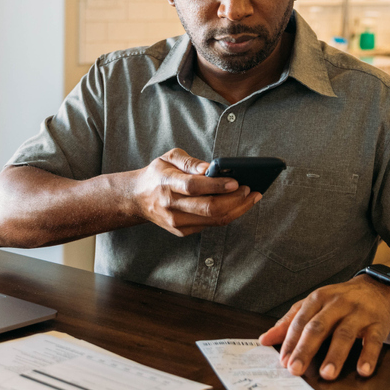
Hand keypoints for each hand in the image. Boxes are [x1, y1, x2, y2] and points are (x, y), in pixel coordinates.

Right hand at [131, 149, 260, 236]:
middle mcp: (170, 205)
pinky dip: (227, 214)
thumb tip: (211, 168)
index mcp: (166, 183)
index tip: (236, 182)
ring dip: (237, 209)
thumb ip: (190, 162)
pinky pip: (210, 225)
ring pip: (214, 220)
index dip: (217, 185)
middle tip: (250, 189)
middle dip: (235, 200)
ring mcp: (176, 222)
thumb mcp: (169, 158)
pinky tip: (237, 205)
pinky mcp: (182, 231)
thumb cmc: (158, 175)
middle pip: (209, 208)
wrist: (138, 198)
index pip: (194, 187)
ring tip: (251, 198)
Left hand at [257, 274, 389, 380]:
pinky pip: (374, 341)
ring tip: (327, 374)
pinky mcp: (378, 323)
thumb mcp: (312, 305)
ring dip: (335, 355)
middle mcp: (337, 304)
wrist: (374, 288)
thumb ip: (289, 322)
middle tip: (296, 369)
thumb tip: (264, 339)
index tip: (283, 361)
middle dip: (306, 349)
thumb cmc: (338, 300)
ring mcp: (358, 313)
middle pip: (319, 327)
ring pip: (345, 334)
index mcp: (318, 299)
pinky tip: (363, 370)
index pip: (300, 322)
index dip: (291, 342)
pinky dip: (369, 356)